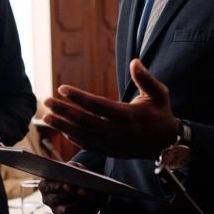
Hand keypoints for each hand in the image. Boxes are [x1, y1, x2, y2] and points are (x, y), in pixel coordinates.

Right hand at [39, 164, 104, 213]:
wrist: (81, 184)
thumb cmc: (74, 174)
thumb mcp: (73, 166)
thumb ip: (73, 167)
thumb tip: (77, 172)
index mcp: (44, 185)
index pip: (48, 187)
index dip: (58, 186)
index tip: (69, 185)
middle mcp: (47, 199)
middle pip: (56, 199)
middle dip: (70, 195)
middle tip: (83, 190)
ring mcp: (56, 210)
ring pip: (65, 209)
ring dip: (79, 203)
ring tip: (92, 197)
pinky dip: (84, 211)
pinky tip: (93, 204)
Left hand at [43, 59, 179, 158]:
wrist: (167, 144)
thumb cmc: (160, 114)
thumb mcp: (159, 93)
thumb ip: (145, 78)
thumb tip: (134, 61)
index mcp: (128, 116)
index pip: (97, 105)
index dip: (78, 97)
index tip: (62, 88)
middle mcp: (118, 132)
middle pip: (85, 121)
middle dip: (64, 111)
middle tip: (46, 101)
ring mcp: (112, 144)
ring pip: (82, 135)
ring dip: (62, 125)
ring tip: (46, 117)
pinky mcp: (110, 152)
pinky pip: (87, 145)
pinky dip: (72, 137)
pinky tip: (61, 128)